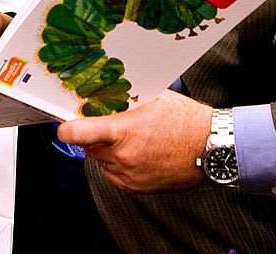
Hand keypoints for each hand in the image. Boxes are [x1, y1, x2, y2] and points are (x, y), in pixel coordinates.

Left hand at [57, 90, 211, 192]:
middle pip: (88, 146)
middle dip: (93, 134)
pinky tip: (135, 152)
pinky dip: (117, 164)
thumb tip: (109, 87)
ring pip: (101, 160)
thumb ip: (128, 96)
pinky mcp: (136, 187)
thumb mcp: (156, 97)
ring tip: (130, 138)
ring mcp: (129, 174)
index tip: (63, 125)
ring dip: (107, 149)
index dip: (66, 129)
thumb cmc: (188, 123)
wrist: (211, 149)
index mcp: (124, 130)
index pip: (79, 133)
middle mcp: (122, 156)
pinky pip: (114, 175)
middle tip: (109, 123)